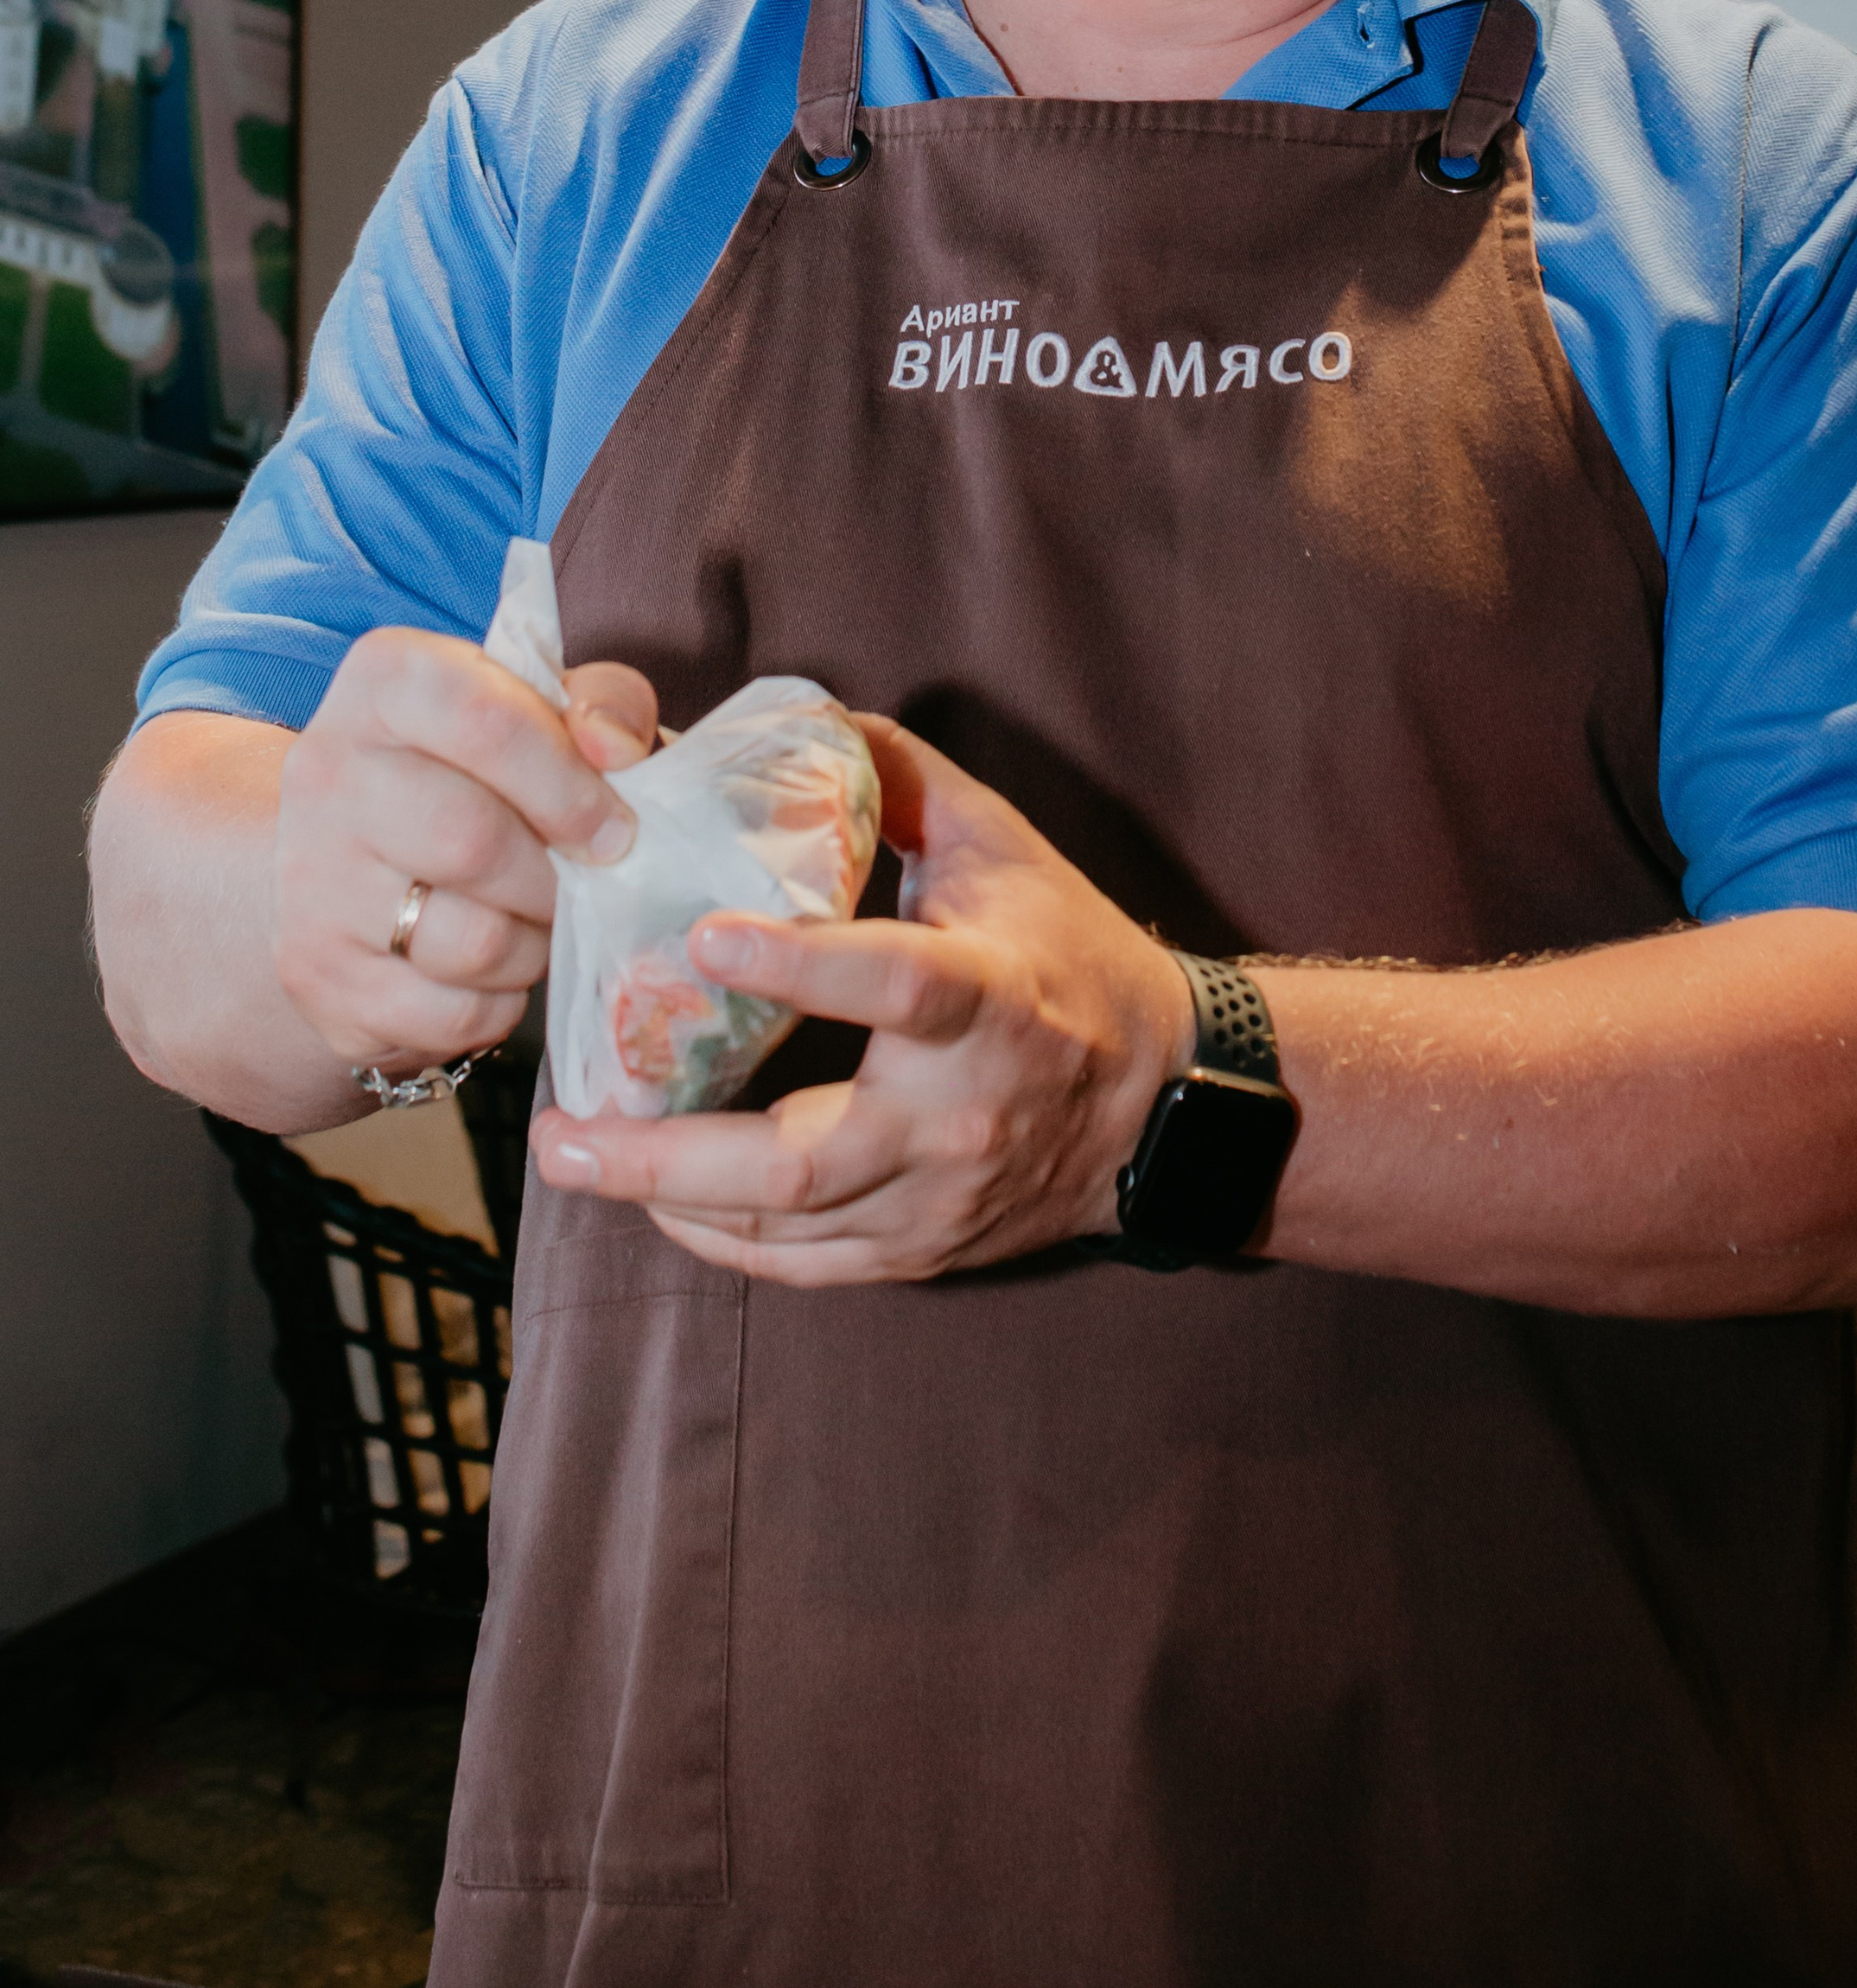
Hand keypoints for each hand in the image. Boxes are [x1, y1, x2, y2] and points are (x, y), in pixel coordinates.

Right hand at [273, 624, 658, 1080]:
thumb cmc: (486, 777)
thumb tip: (615, 747)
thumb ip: (604, 706)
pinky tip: (488, 970)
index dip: (568, 784)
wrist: (363, 862)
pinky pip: (452, 1016)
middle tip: (577, 884)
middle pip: (473, 842)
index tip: (614, 827)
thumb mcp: (549, 715)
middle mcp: (323, 769)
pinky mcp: (316, 976)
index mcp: (386, 679)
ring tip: (530, 920)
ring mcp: (309, 879)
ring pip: (471, 941)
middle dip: (555, 879)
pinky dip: (497, 1004)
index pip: (485, 721)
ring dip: (533, 946)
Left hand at [532, 717, 1194, 1282]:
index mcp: (992, 998)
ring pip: (788, 1225)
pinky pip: (803, 1266)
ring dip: (668, 1199)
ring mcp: (939, 1197)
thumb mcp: (1004, 851)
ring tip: (574, 1157)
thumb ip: (903, 780)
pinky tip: (654, 1204)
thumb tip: (799, 720)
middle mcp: (960, 1111)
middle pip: (806, 1159)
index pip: (898, 985)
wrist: (1161, 1104)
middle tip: (564, 1130)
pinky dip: (719, 1242)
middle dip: (671, 1155)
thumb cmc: (1071, 958)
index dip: (802, 966)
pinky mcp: (923, 1249)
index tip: (706, 937)